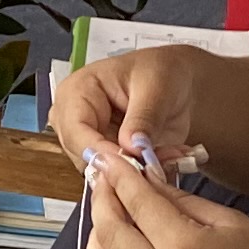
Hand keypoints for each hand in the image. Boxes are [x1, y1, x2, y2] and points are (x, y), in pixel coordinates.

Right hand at [55, 41, 221, 165]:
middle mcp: (73, 119)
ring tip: (166, 154)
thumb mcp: (156, 87)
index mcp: (76, 92)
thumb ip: (143, 118)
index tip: (131, 163)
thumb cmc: (159, 72)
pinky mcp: (104, 156)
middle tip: (158, 159)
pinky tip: (163, 158)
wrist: (175, 82)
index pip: (75, 131)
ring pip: (101, 171)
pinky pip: (117, 175)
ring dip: (135, 170)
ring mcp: (87, 140)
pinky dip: (142, 172)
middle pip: (83, 157)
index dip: (100, 152)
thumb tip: (130, 148)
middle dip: (122, 164)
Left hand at [86, 153, 248, 248]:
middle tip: (102, 180)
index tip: (106, 159)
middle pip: (111, 233)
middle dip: (101, 201)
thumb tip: (149, 182)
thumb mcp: (233, 224)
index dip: (118, 177)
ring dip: (96, 239)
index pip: (138, 203)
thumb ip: (184, 202)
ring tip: (106, 216)